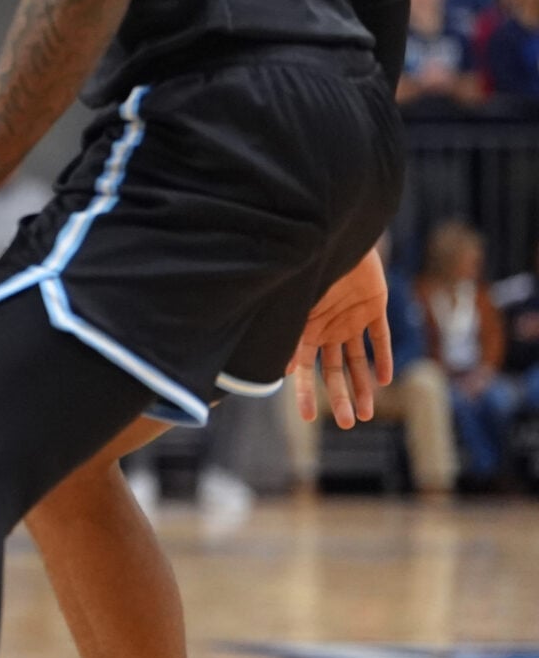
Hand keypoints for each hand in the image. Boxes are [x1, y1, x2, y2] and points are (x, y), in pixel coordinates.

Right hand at [290, 248, 391, 428]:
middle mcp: (326, 327)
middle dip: (340, 397)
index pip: (302, 368)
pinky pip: (380, 337)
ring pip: (357, 360)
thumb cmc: (309, 268)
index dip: (305, 392)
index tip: (309, 418)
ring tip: (368, 413)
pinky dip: (383, 357)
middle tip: (349, 423)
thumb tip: (274, 370)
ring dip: (362, 386)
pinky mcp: (374, 307)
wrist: (338, 234)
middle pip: (333, 370)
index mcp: (304, 327)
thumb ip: (287, 335)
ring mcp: (350, 318)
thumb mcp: (295, 304)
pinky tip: (384, 379)